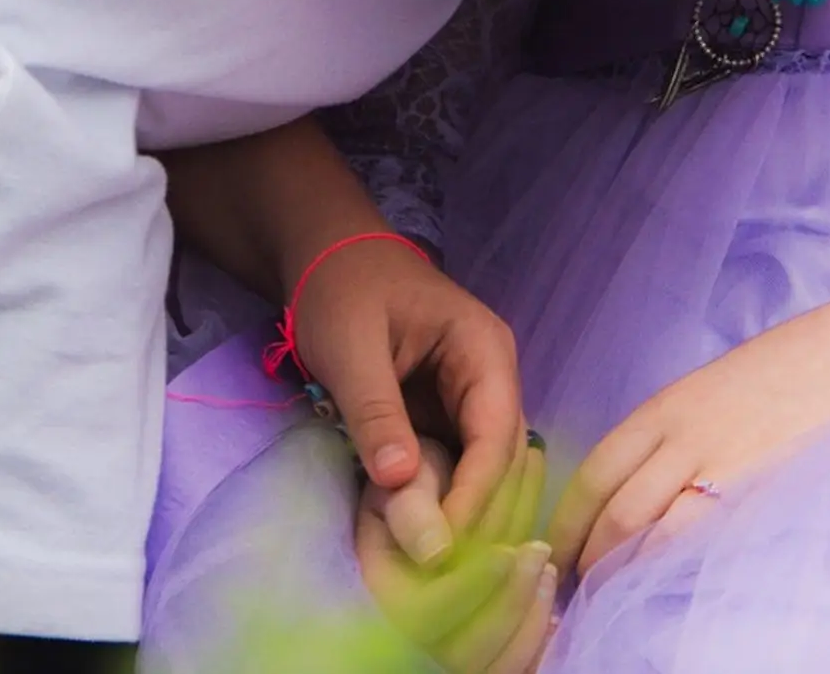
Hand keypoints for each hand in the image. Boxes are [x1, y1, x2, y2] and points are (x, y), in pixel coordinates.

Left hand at [289, 239, 526, 563]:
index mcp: (485, 350)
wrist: (326, 257)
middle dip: (476, 514)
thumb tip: (399, 481)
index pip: (498, 436)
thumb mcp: (350, 346)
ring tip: (429, 564)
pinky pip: (456, 466)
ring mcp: (472, 400)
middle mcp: (493, 378)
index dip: (477, 494)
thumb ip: (376, 411)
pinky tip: (419, 538)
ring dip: (461, 514)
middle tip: (437, 572)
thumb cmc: (341, 290)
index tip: (445, 548)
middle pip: (503, 460)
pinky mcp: (446, 417)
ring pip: (484, 471)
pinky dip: (441, 501)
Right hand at [357, 434, 556, 673]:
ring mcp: (446, 646)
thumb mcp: (401, 483)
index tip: (507, 551)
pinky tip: (547, 588)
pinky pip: (510, 664)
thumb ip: (412, 509)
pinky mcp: (478, 646)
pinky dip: (535, 633)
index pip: (425, 614)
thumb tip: (436, 554)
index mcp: (383, 594)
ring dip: (528, 618)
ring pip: (492, 664)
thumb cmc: (413, 485)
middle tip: (540, 552)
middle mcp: (410, 634)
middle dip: (510, 603)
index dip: (469, 587)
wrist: (427, 502)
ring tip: (546, 566)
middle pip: (464, 652)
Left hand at [547, 284, 829, 579]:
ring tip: (610, 600)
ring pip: (643, 531)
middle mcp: (680, 436)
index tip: (557, 553)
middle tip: (576, 590)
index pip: (593, 473)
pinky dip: (668, 567)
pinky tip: (663, 586)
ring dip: (618, 571)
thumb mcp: (717, 390)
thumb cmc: (795, 369)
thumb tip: (645, 484)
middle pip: (610, 510)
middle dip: (585, 557)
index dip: (567, 522)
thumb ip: (679, 433)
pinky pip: (695, 539)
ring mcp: (718, 465)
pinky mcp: (756, 491)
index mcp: (667, 408)